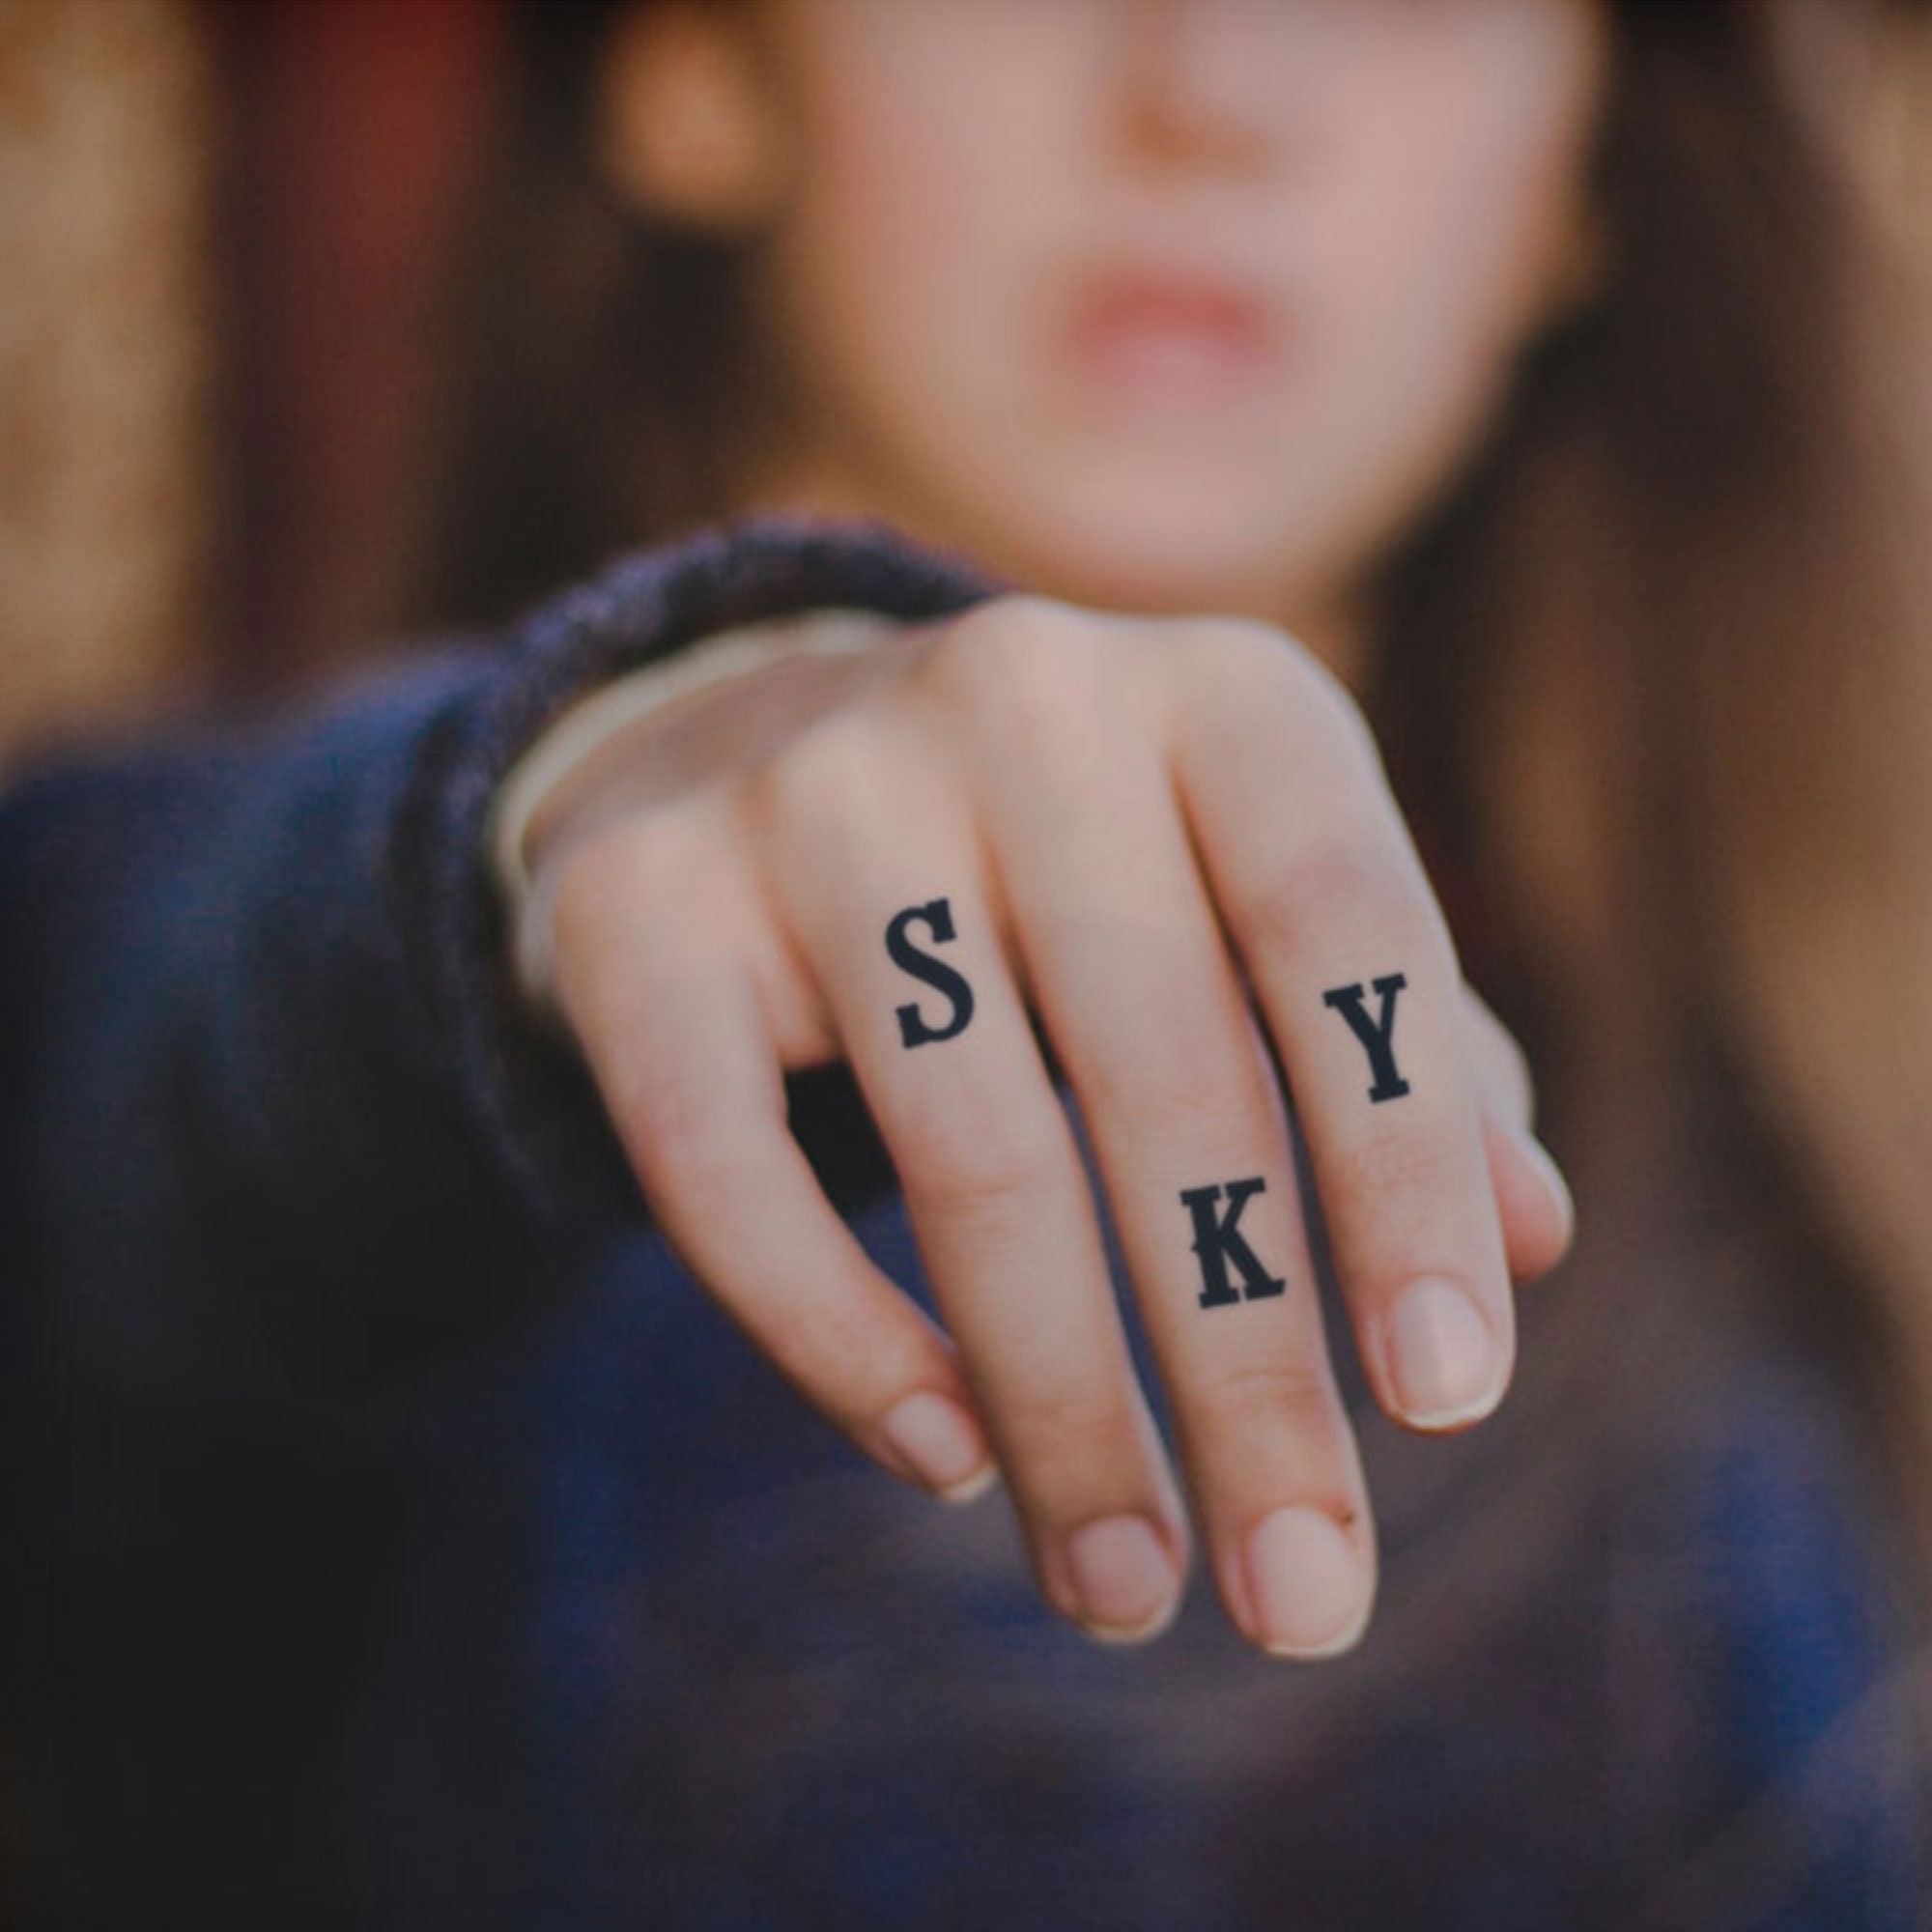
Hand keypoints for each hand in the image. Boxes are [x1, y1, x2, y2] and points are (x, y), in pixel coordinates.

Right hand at [522, 596, 1573, 1656]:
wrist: (744, 744)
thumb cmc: (1071, 868)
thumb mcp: (1252, 911)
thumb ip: (1398, 1051)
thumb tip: (1534, 1240)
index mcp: (1216, 696)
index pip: (1349, 940)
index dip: (1409, 1177)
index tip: (1446, 1407)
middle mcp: (1018, 700)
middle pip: (1163, 1083)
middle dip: (1249, 1375)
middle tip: (1304, 1599)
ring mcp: (810, 790)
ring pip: (966, 1154)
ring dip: (1064, 1413)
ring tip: (1125, 1586)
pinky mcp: (636, 905)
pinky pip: (735, 1173)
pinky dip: (843, 1344)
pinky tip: (945, 1459)